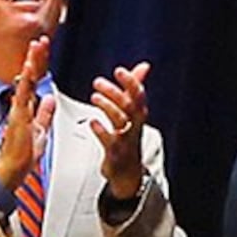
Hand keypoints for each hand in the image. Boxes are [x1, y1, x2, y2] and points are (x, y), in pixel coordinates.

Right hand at [0, 37, 50, 182]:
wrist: (12, 170)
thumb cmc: (23, 156)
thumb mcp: (41, 130)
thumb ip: (44, 114)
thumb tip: (49, 100)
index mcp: (28, 108)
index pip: (35, 82)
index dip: (40, 66)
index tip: (43, 51)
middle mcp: (22, 106)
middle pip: (31, 76)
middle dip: (37, 58)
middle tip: (42, 40)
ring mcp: (19, 109)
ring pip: (27, 80)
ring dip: (32, 61)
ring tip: (37, 44)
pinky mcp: (18, 115)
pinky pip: (23, 93)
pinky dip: (26, 78)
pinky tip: (29, 66)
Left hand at [86, 60, 151, 194]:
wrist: (128, 171)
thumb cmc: (128, 137)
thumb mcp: (134, 112)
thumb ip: (135, 88)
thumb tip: (144, 66)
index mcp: (140, 114)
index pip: (138, 94)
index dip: (130, 82)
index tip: (119, 71)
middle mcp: (135, 125)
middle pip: (129, 106)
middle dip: (114, 93)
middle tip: (98, 82)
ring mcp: (126, 139)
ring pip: (120, 120)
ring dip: (107, 107)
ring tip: (94, 97)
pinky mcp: (115, 152)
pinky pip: (109, 140)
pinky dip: (100, 130)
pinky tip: (92, 123)